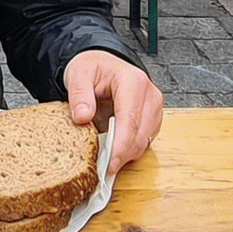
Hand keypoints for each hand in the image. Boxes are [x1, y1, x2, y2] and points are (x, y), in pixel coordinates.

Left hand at [63, 49, 163, 174]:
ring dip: (125, 153)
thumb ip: (79, 94)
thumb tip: (82, 117)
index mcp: (133, 82)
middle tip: (101, 168)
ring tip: (104, 156)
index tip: (109, 165)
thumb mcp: (78, 74)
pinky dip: (129, 149)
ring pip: (144, 142)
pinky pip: (144, 141)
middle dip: (121, 155)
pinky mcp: (154, 118)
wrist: (103, 64)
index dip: (120, 147)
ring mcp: (154, 107)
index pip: (130, 122)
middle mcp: (149, 95)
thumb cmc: (93, 68)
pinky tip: (113, 148)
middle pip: (140, 136)